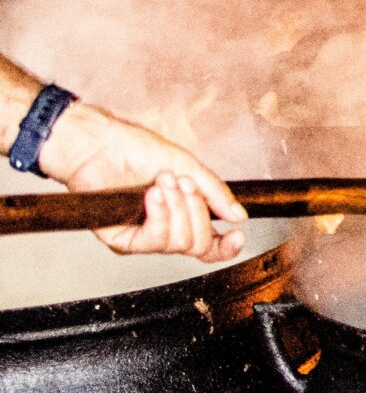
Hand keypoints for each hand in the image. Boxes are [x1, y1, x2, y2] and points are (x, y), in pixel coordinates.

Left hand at [42, 103, 247, 261]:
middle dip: (197, 211)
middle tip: (184, 183)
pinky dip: (159, 215)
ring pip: (179, 244)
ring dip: (177, 209)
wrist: (100, 145)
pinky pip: (153, 241)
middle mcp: (166, 231)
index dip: (227, 246)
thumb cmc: (136, 150)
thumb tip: (238, 215)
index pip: (211, 244)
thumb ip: (214, 192)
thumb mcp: (187, 166)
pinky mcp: (123, 240)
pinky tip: (153, 195)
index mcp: (185, 216)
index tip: (238, 234)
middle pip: (199, 245)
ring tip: (163, 182)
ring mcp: (145, 237)